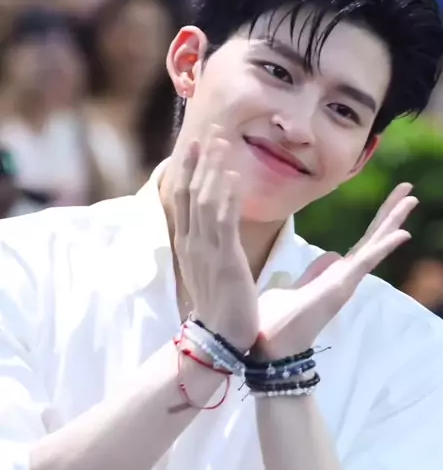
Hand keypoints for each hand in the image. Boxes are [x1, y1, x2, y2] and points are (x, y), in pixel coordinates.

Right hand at [173, 126, 258, 351]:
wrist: (220, 341)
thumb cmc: (220, 307)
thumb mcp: (212, 270)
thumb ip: (214, 246)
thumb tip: (221, 229)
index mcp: (188, 244)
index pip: (184, 198)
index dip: (189, 168)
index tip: (195, 143)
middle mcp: (192, 242)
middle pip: (191, 191)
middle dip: (200, 159)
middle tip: (210, 129)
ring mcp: (205, 250)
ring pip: (205, 200)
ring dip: (213, 168)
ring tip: (222, 141)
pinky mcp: (223, 259)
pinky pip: (222, 220)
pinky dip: (226, 195)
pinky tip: (232, 175)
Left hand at [255, 183, 417, 359]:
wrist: (267, 349)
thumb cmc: (276, 322)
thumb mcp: (295, 287)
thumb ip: (314, 273)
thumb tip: (330, 256)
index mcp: (334, 276)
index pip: (361, 243)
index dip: (376, 223)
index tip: (391, 202)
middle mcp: (344, 278)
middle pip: (372, 240)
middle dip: (390, 214)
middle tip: (409, 190)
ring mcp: (344, 283)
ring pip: (373, 246)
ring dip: (392, 222)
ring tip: (410, 199)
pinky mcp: (340, 289)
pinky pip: (366, 262)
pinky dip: (383, 247)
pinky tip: (402, 233)